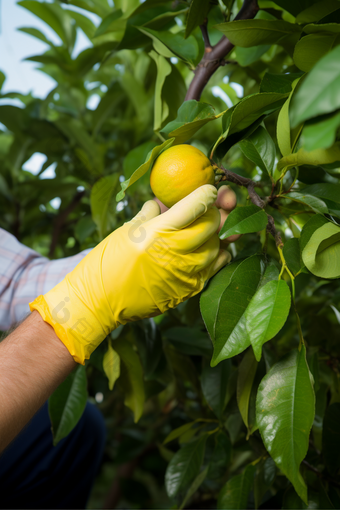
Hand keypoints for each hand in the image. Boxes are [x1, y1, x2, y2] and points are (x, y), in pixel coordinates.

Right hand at [30, 185, 229, 363]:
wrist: (99, 301)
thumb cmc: (108, 261)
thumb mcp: (127, 229)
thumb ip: (150, 213)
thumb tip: (162, 202)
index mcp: (159, 231)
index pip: (197, 205)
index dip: (207, 193)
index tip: (209, 188)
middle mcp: (177, 252)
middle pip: (212, 224)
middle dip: (214, 211)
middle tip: (210, 208)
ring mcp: (186, 273)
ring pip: (217, 246)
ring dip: (216, 234)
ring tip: (207, 229)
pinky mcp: (189, 289)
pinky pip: (214, 267)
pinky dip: (217, 255)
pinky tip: (210, 249)